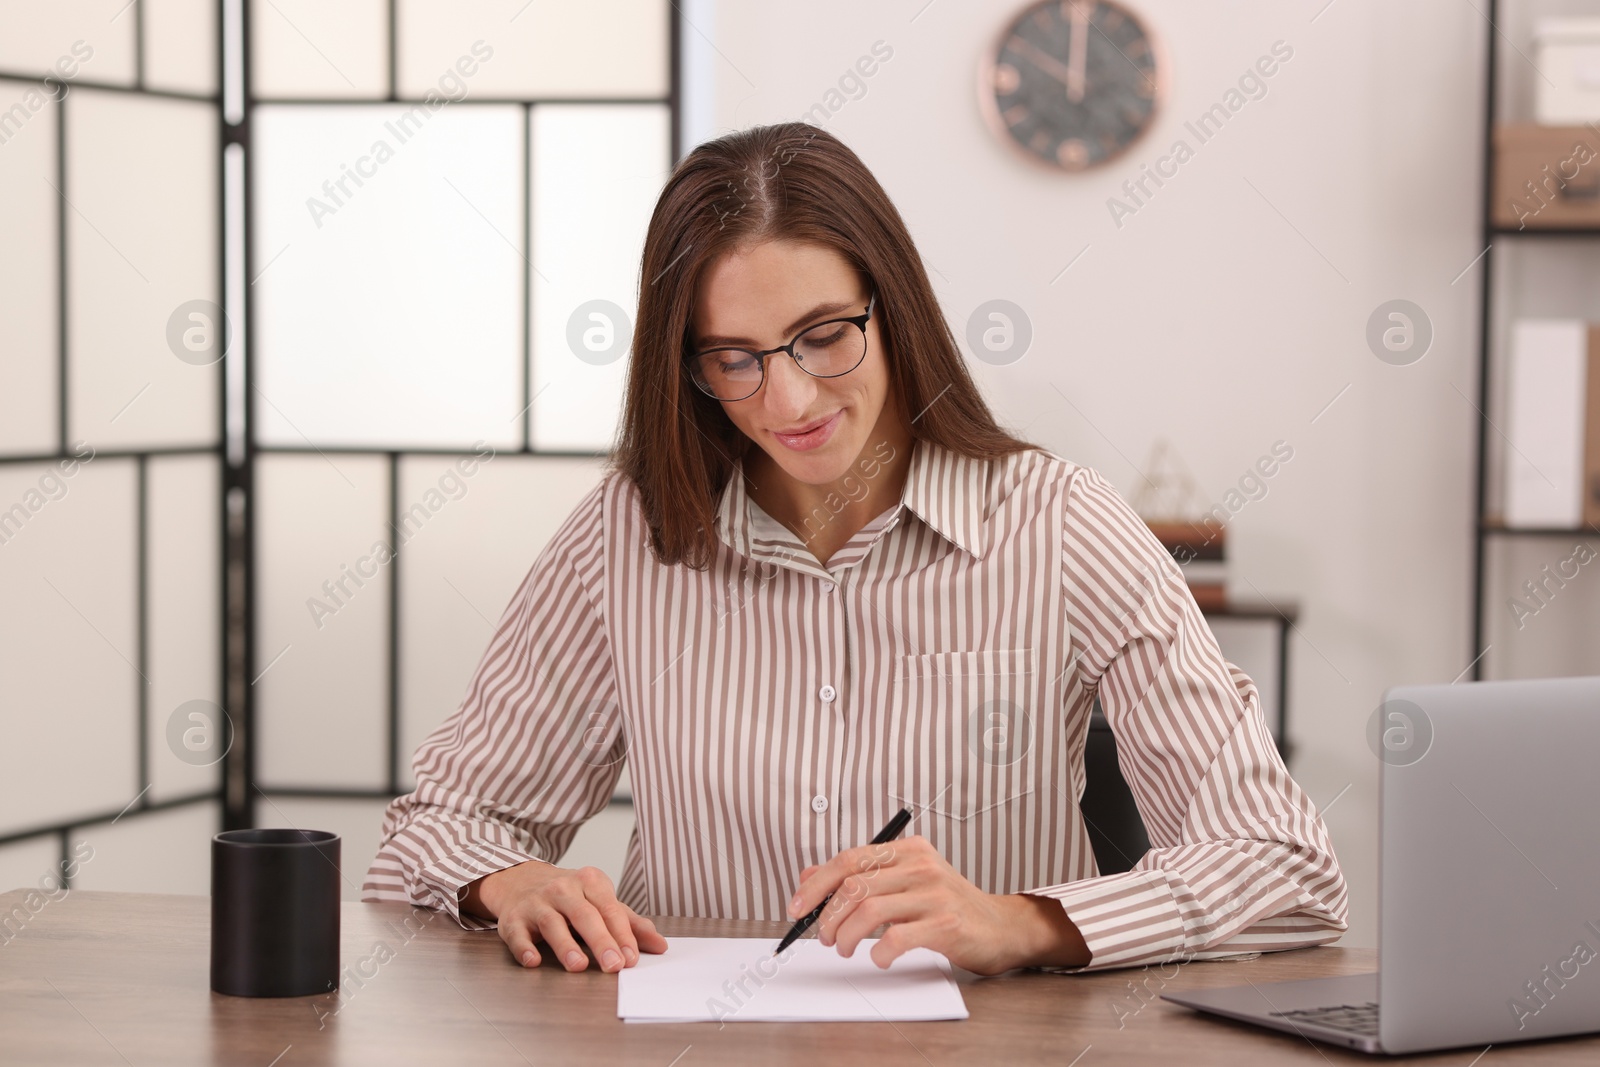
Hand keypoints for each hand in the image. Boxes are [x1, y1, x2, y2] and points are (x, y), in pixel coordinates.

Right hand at [464, 861, 667, 972]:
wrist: (521, 881)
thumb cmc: (571, 897)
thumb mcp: (601, 901)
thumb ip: (631, 923)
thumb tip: (660, 946)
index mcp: (590, 882)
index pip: (610, 909)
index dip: (622, 934)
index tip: (631, 959)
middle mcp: (562, 889)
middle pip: (584, 915)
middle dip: (601, 940)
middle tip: (614, 965)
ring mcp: (536, 903)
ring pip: (552, 922)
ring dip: (565, 945)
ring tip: (579, 966)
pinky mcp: (513, 919)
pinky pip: (517, 933)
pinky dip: (524, 947)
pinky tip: (533, 961)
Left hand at [789, 835, 1089, 975]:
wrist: (1000, 927)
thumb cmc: (949, 906)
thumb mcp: (905, 882)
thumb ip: (862, 877)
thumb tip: (809, 878)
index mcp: (908, 850)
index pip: (850, 858)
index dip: (817, 884)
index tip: (797, 907)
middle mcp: (920, 865)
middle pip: (855, 885)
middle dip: (828, 915)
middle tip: (823, 937)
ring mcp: (934, 893)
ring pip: (869, 910)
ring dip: (846, 936)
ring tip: (845, 949)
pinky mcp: (945, 923)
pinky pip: (896, 937)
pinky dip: (878, 952)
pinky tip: (879, 957)